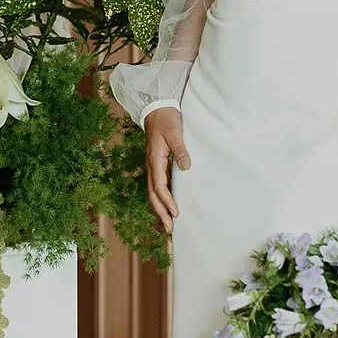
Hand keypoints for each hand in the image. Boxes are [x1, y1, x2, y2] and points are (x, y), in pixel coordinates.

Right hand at [144, 108, 189, 232]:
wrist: (156, 109)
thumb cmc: (166, 120)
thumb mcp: (175, 133)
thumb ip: (180, 150)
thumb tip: (186, 167)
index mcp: (155, 160)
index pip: (159, 186)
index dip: (167, 201)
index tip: (176, 212)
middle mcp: (151, 165)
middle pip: (153, 194)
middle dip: (160, 212)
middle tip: (169, 228)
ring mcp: (153, 165)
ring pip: (154, 192)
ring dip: (160, 208)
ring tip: (167, 223)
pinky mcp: (157, 164)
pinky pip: (157, 185)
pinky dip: (161, 198)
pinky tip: (168, 205)